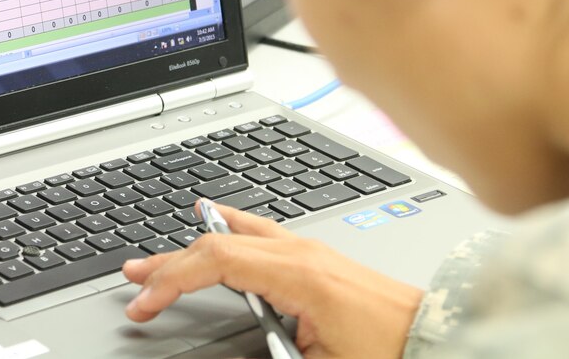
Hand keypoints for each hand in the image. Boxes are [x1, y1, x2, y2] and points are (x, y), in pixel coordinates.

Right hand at [122, 202, 423, 358]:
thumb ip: (267, 352)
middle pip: (218, 242)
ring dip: (193, 245)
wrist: (435, 335)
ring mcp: (308, 248)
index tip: (145, 303)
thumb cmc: (388, 351)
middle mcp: (300, 251)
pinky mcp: (315, 256)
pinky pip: (258, 230)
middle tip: (134, 277)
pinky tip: (216, 222)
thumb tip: (226, 350)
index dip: (172, 280)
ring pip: (236, 233)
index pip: (216, 261)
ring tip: (160, 255)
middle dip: (170, 262)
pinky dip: (226, 229)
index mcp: (298, 274)